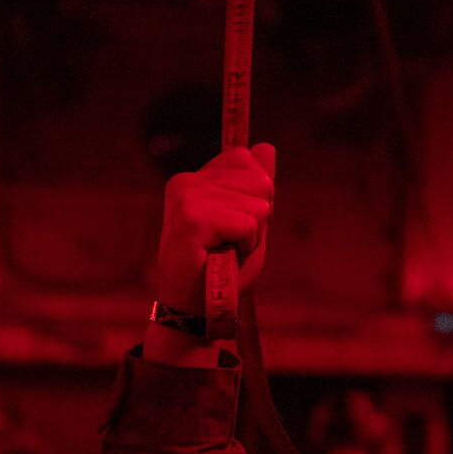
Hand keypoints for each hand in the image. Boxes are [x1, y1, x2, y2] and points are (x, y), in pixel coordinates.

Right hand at [154, 144, 276, 313]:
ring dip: (252, 237)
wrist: (196, 306)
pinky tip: (222, 259)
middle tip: (230, 243)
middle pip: (261, 182)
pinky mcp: (192, 220)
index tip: (232, 225)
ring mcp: (186, 199)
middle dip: (259, 220)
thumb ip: (256, 185)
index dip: (256, 199)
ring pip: (259, 206)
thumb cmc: (223, 265)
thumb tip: (266, 147)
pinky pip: (249, 225)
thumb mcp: (248, 219)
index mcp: (195, 178)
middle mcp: (186, 181)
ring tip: (225, 251)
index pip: (248, 161)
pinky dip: (245, 248)